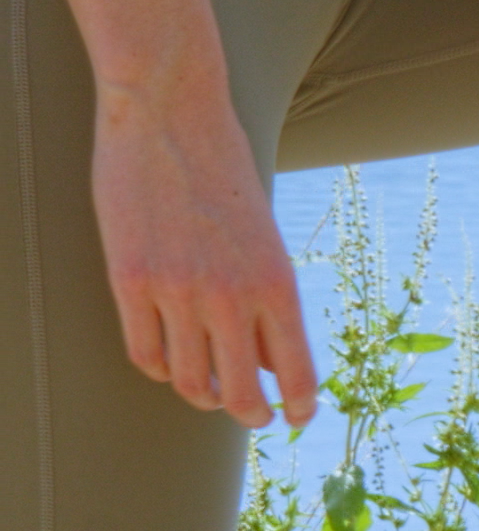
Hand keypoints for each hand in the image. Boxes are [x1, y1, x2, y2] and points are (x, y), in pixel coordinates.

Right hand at [89, 52, 316, 430]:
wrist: (169, 112)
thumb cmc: (223, 170)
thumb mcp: (263, 236)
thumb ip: (267, 298)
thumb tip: (269, 361)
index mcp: (278, 282)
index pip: (295, 372)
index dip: (297, 407)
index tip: (295, 419)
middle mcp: (231, 295)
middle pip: (240, 392)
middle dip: (250, 414)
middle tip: (252, 417)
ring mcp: (177, 290)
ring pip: (190, 380)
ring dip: (202, 396)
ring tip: (209, 392)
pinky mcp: (129, 280)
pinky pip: (144, 352)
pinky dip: (160, 368)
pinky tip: (169, 363)